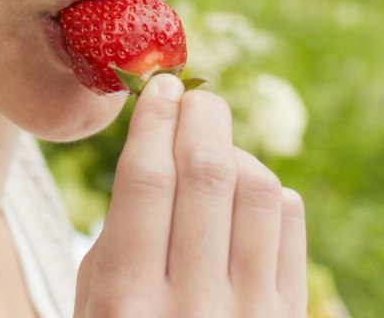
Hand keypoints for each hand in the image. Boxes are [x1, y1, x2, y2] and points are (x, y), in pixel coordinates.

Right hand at [74, 73, 306, 316]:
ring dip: (236, 152)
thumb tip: (159, 147)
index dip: (155, 122)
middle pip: (209, 175)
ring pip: (259, 191)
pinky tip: (245, 196)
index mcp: (126, 305)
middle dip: (202, 117)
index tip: (158, 87)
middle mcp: (191, 309)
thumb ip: (120, 237)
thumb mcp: (94, 307)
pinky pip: (290, 225)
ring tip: (215, 150)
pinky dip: (269, 192)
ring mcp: (249, 317)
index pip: (147, 182)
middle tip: (194, 97)